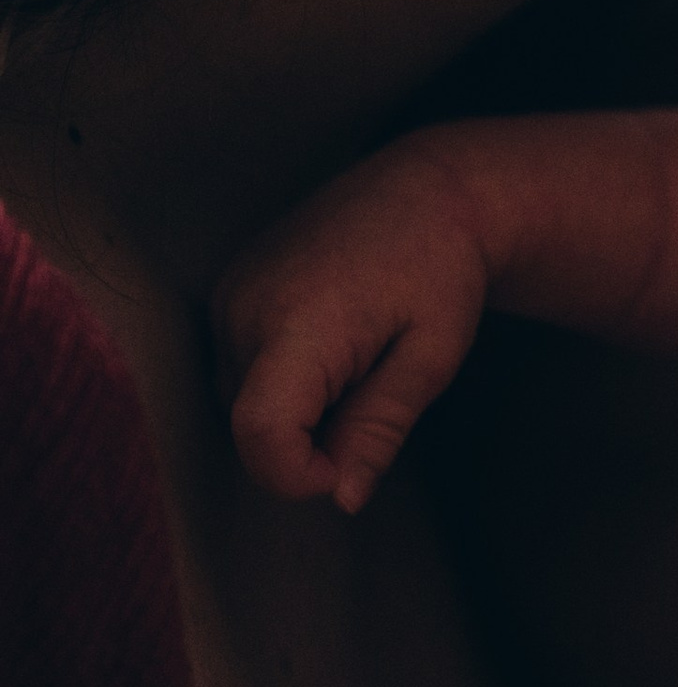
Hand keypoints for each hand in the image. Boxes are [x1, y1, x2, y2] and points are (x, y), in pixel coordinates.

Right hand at [215, 141, 491, 510]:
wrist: (428, 188)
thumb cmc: (442, 269)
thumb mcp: (430, 357)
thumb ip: (379, 429)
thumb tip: (341, 498)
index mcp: (300, 320)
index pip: (260, 434)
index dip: (296, 477)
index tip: (344, 468)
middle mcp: (246, 307)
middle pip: (251, 427)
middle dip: (308, 443)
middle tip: (374, 393)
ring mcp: (229, 296)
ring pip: (243, 403)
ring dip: (297, 411)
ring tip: (358, 361)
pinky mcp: (227, 292)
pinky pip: (240, 369)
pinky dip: (284, 381)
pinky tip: (334, 344)